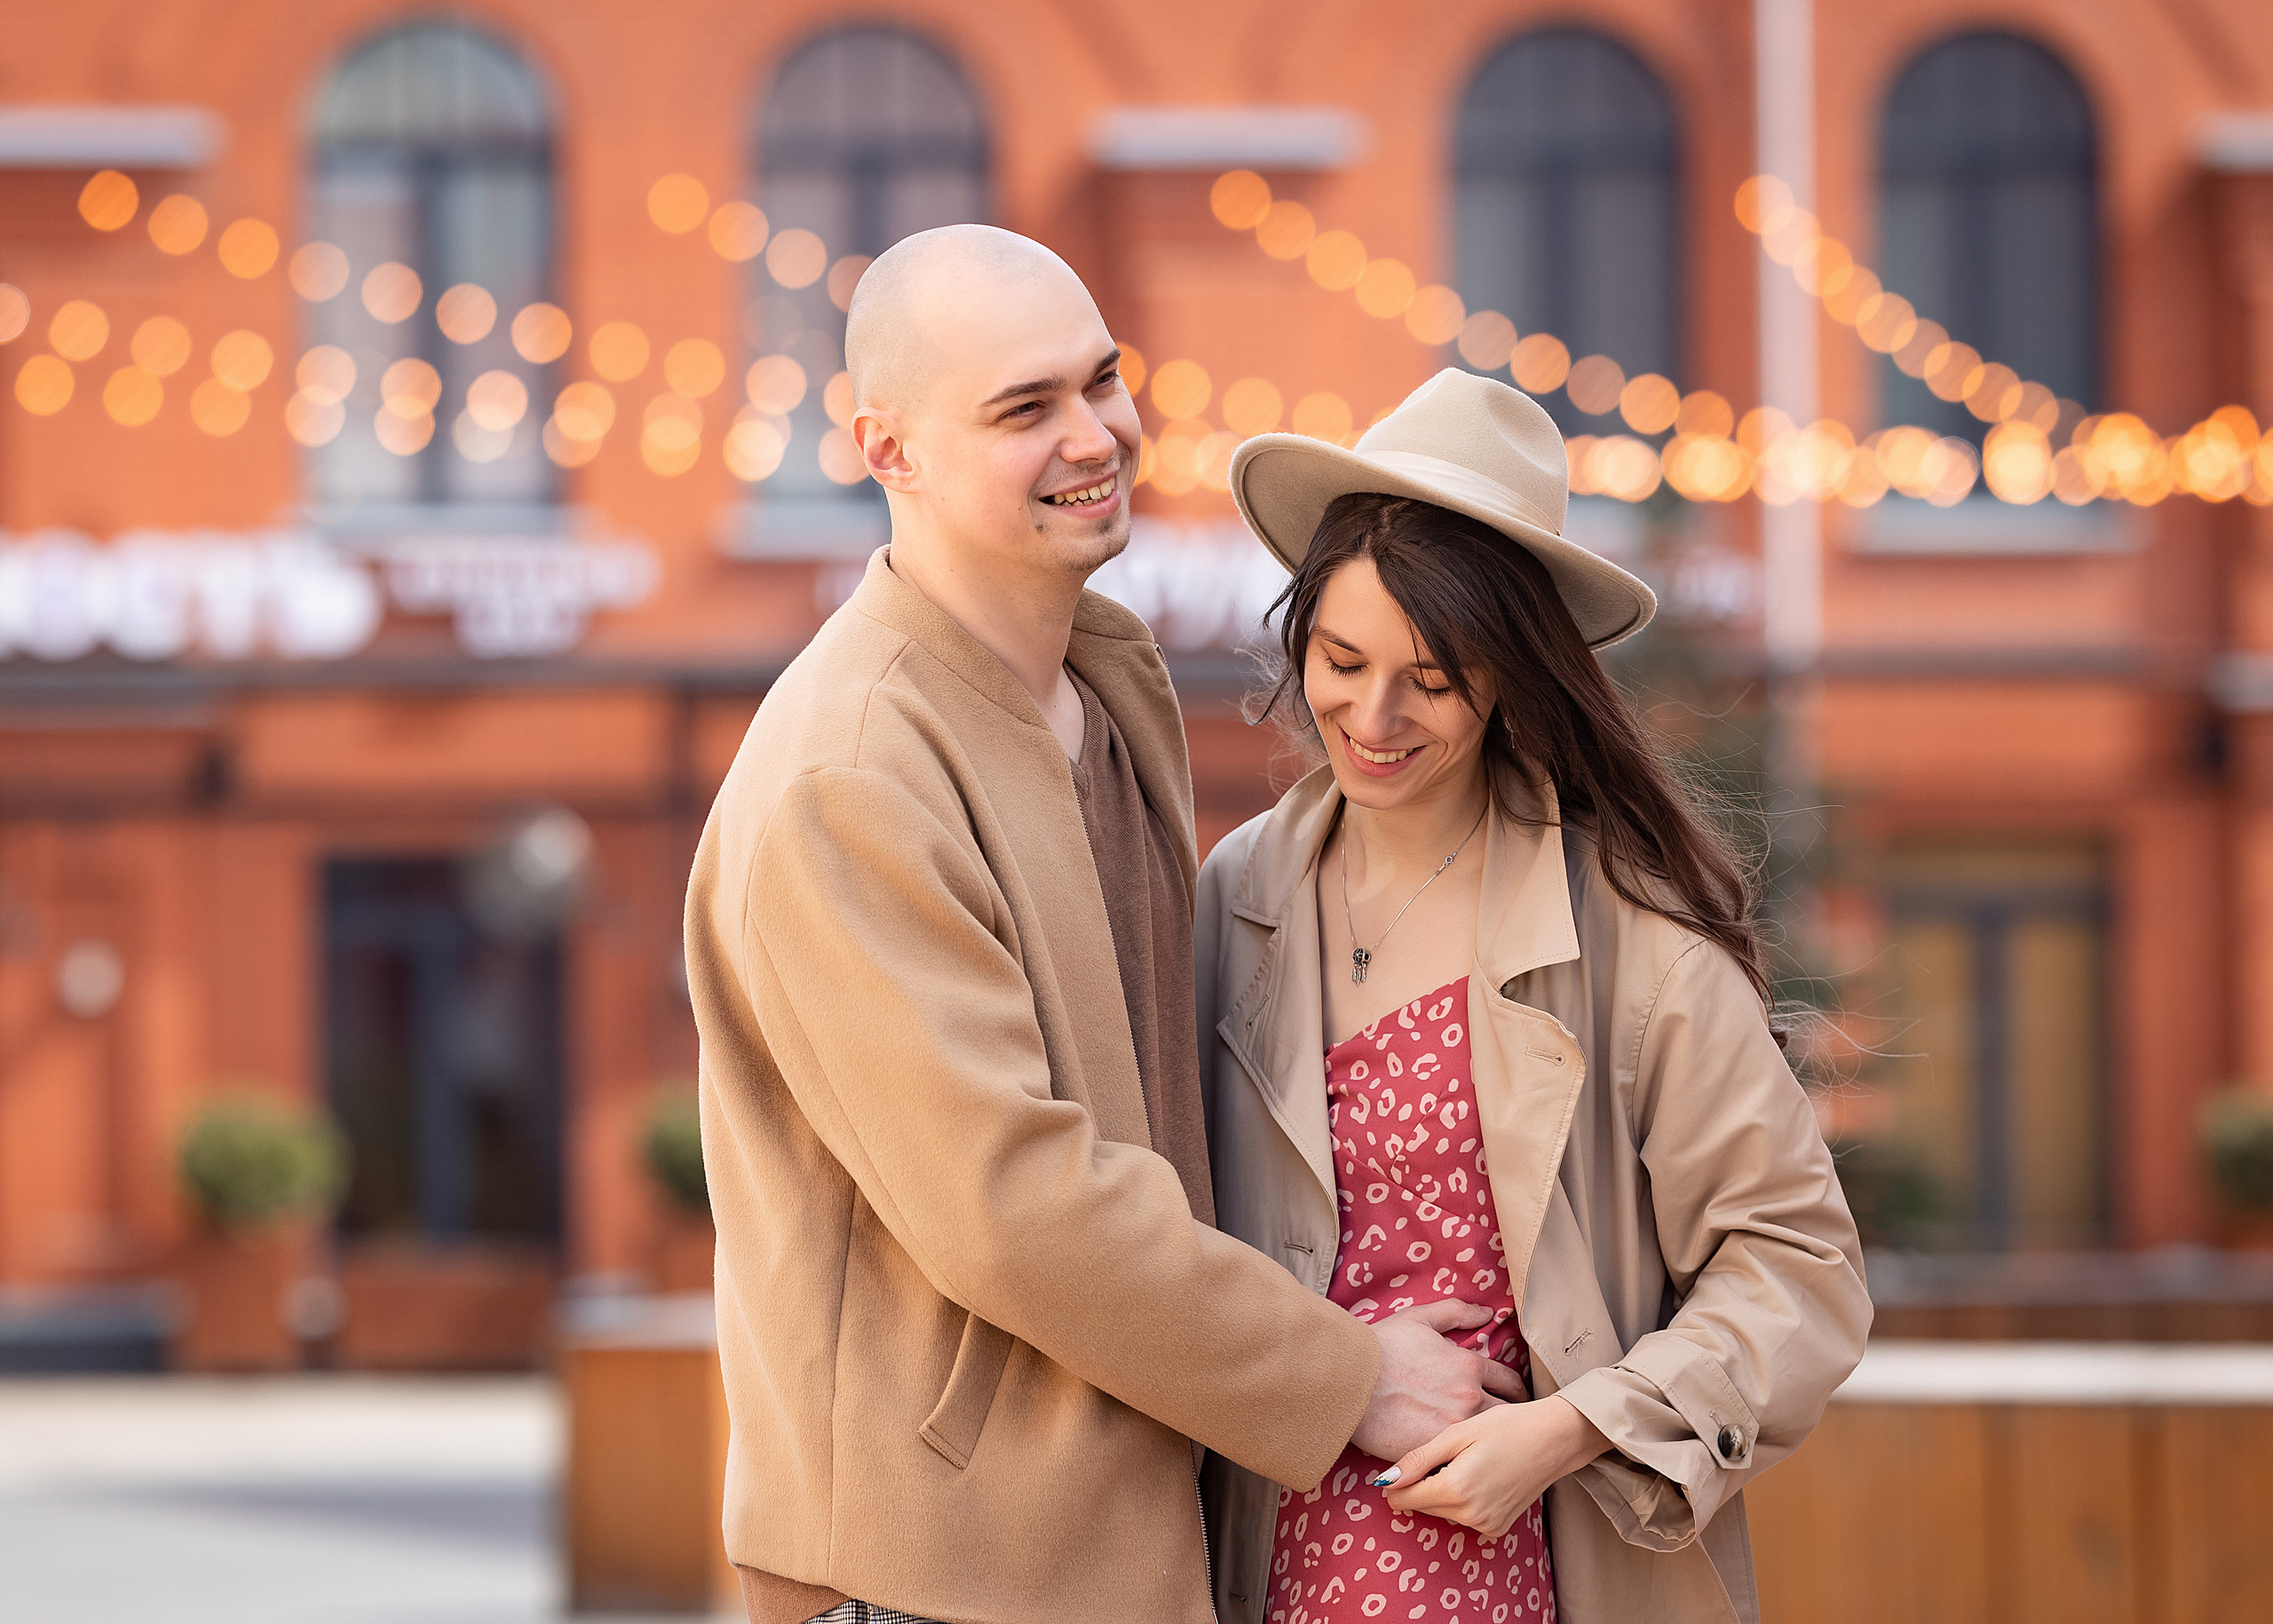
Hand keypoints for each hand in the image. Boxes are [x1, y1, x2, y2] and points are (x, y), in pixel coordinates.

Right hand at [1349, 1300, 1529, 1462]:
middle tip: (1512, 1427)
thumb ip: (1455, 1312)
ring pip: (1489, 1440)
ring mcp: (1454, 1427)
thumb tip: (1487, 1313)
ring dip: (1492, 1442)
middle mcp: (1469, 1398)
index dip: (1517, 1390)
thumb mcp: (1418, 1319)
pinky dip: (1466, 1460)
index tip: (1517, 1398)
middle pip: (1508, 1414)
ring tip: (1492, 1447)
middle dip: (1513, 1419)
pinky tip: (1467, 1463)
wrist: (1348, 1380)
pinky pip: (1461, 1460)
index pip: (1509, 1381)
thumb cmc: (1380, 1347)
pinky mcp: (1435, 1451)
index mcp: (1468, 1365)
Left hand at [1377, 1395, 1610, 1538]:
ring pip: (1442, 1512)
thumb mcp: (1458, 1433)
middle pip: (1422, 1506)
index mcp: (1456, 1489)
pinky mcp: (1498, 1527)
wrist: (1555, 1438)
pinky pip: (1464, 1516)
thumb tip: (1385, 1481)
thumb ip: (1419, 1459)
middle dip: (1422, 1484)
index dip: (1395, 1483)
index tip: (1399, 1464)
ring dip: (1441, 1491)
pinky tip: (1476, 1473)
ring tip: (1462, 1460)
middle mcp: (1470, 1515)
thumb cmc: (1506, 1425)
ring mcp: (1486, 1525)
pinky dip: (1462, 1499)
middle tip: (1441, 1454)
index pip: (1403, 1499)